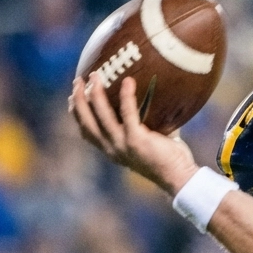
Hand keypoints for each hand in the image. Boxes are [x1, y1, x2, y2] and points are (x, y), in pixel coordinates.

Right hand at [70, 73, 198, 195]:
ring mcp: (123, 146)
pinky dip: (126, 96)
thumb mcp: (147, 141)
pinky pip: (128, 114)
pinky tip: (128, 81)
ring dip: (96, 94)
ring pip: (101, 116)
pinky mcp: (137, 141)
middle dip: (79, 100)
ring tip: (96, 75)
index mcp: (111, 150)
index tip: (72, 96)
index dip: (77, 113)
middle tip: (79, 80)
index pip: (86, 131)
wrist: (179, 176)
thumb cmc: (169, 158)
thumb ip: (143, 124)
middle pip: (86, 122)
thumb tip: (151, 97)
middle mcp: (112, 149)